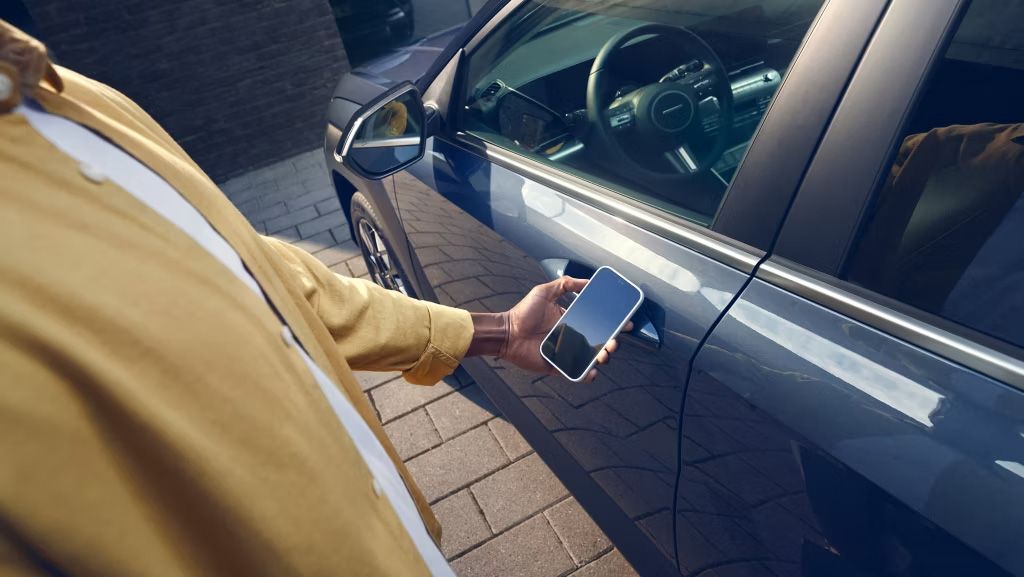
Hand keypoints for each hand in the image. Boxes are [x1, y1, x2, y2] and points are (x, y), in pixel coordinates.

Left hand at [467, 276, 631, 381]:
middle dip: (612, 342)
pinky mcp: (559, 366)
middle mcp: (572, 336)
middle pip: (599, 341)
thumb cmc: (523, 313)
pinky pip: (577, 373)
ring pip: (591, 358)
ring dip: (602, 357)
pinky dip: (587, 375)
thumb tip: (587, 281)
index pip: (597, 322)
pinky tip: (592, 372)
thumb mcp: (544, 291)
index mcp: (572, 320)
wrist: (507, 333)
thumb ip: (564, 284)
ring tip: (604, 354)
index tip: (625, 323)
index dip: (613, 323)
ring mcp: (567, 352)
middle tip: (614, 341)